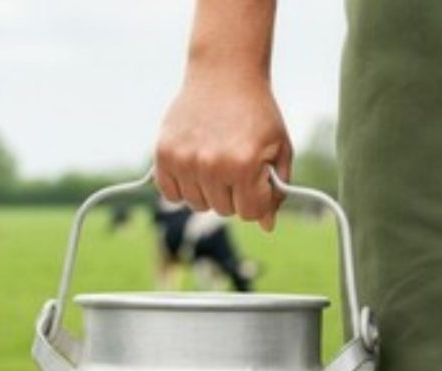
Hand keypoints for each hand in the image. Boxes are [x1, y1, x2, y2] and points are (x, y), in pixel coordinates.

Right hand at [155, 63, 291, 230]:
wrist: (224, 74)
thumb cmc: (255, 112)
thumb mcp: (278, 148)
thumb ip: (276, 189)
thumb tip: (267, 226)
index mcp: (244, 165)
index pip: (250, 213)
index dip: (257, 200)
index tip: (256, 181)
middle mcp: (211, 166)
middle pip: (223, 210)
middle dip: (233, 194)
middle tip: (235, 164)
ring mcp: (184, 161)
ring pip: (197, 204)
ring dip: (207, 190)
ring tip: (214, 161)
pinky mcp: (164, 154)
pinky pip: (171, 194)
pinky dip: (182, 186)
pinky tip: (193, 164)